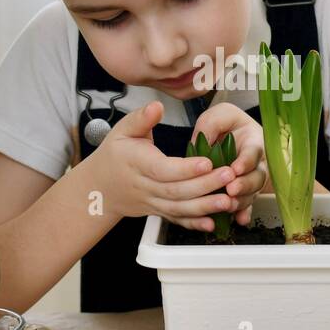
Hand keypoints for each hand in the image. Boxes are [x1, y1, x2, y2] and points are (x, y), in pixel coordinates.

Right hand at [93, 100, 240, 230]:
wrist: (100, 186)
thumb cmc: (115, 154)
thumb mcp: (122, 130)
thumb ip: (141, 118)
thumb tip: (157, 106)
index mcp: (137, 163)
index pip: (163, 169)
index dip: (185, 168)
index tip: (208, 161)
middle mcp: (145, 186)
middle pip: (175, 190)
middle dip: (204, 185)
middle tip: (229, 176)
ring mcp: (152, 202)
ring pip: (178, 208)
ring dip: (204, 207)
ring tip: (228, 201)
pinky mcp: (158, 212)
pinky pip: (176, 219)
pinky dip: (194, 224)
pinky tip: (213, 223)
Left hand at [190, 103, 267, 228]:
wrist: (231, 139)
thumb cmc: (228, 126)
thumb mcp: (220, 115)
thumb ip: (213, 123)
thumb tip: (203, 140)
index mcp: (253, 142)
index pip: (254, 152)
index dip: (246, 161)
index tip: (236, 168)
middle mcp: (257, 163)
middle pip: (257, 177)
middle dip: (245, 185)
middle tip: (231, 189)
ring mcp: (251, 180)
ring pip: (252, 194)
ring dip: (241, 201)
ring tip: (228, 206)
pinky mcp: (244, 194)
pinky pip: (246, 206)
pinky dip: (243, 214)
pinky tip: (239, 220)